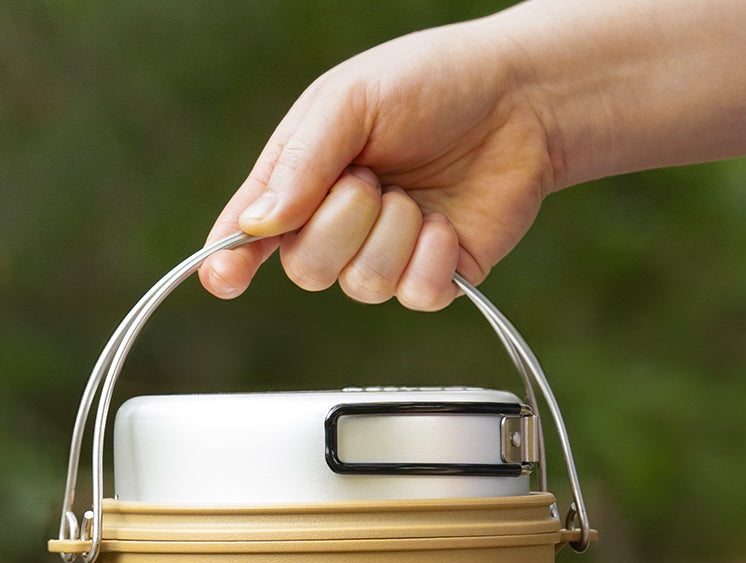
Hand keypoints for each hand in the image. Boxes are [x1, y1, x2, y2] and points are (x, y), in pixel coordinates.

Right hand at [200, 16, 559, 309]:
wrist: (521, 100)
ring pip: (359, 285)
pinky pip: (410, 296)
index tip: (223, 278)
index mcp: (304, 178)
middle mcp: (338, 225)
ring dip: (391, 232)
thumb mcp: (353, 99)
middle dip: (339, 222)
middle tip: (373, 177)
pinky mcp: (431, 280)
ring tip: (415, 193)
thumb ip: (302, 159)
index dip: (230, 259)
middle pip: (305, 268)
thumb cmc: (433, 84)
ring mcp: (384, 257)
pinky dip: (430, 256)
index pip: (251, 231)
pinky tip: (446, 223)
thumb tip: (258, 222)